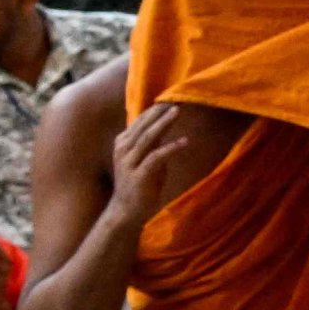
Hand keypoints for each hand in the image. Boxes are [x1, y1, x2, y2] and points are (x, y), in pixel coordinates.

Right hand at [111, 102, 221, 221]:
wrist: (126, 211)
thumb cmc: (139, 184)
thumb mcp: (146, 159)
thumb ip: (153, 144)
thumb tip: (165, 126)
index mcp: (123, 144)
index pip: (139, 122)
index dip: (154, 110)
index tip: (169, 98)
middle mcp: (123, 150)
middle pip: (143, 126)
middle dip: (159, 112)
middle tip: (175, 99)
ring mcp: (129, 163)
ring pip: (147, 138)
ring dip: (163, 123)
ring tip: (177, 111)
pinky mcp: (138, 176)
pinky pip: (156, 157)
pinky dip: (170, 148)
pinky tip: (185, 141)